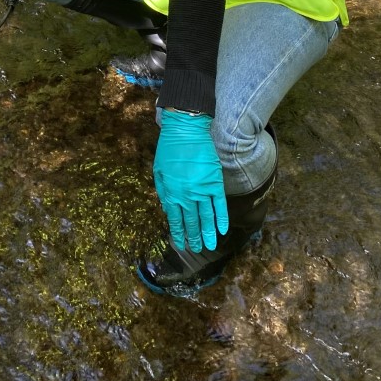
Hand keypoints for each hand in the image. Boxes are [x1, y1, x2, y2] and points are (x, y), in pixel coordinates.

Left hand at [153, 109, 228, 252]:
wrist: (185, 130)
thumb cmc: (169, 149)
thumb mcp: (158, 172)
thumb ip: (164, 193)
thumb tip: (169, 211)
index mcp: (171, 192)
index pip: (176, 219)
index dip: (179, 232)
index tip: (181, 243)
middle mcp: (187, 195)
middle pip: (192, 221)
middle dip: (194, 237)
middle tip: (197, 249)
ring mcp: (202, 189)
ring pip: (206, 217)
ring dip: (208, 233)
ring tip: (210, 246)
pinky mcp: (215, 182)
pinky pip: (219, 204)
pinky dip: (221, 218)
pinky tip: (222, 230)